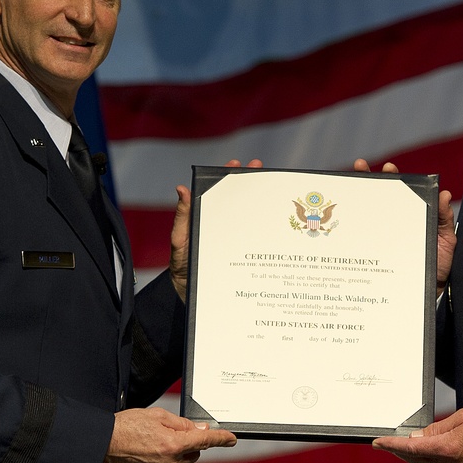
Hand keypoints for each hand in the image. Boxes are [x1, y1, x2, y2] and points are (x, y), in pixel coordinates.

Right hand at [103, 407, 236, 462]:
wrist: (103, 443)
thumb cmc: (127, 426)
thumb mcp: (158, 416)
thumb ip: (183, 424)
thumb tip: (200, 429)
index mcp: (173, 444)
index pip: (204, 441)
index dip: (221, 439)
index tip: (231, 439)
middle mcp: (170, 462)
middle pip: (194, 452)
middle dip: (190, 441)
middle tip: (173, 429)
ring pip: (181, 460)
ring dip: (177, 450)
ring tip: (155, 438)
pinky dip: (166, 457)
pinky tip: (150, 448)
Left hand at [170, 158, 262, 300]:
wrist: (193, 299)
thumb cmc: (182, 269)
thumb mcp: (180, 242)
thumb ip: (183, 218)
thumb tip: (181, 188)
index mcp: (207, 220)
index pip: (217, 194)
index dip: (225, 177)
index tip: (236, 164)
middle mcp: (223, 228)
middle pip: (236, 202)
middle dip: (248, 183)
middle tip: (258, 167)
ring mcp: (236, 241)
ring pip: (250, 219)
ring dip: (262, 204)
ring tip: (273, 188)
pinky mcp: (246, 257)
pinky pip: (258, 243)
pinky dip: (269, 234)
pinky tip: (281, 225)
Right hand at [353, 159, 455, 296]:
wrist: (431, 295)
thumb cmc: (440, 266)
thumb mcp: (446, 241)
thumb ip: (444, 219)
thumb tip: (444, 194)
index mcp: (411, 217)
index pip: (400, 193)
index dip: (392, 178)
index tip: (387, 167)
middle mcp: (394, 224)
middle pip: (379, 198)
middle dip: (368, 181)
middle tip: (360, 167)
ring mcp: (382, 239)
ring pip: (365, 216)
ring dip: (355, 201)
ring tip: (348, 184)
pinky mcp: (372, 255)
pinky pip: (359, 242)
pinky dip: (348, 232)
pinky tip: (338, 221)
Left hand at [372, 405, 462, 462]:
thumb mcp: (461, 417)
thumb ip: (436, 429)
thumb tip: (419, 435)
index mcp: (447, 448)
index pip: (410, 447)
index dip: (391, 444)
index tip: (378, 443)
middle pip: (417, 460)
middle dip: (402, 451)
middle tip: (390, 443)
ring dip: (420, 457)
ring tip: (415, 445)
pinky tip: (439, 455)